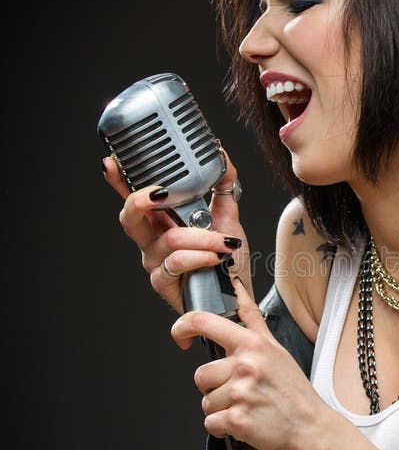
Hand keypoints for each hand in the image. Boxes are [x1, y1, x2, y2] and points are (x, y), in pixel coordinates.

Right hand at [102, 149, 252, 311]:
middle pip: (129, 216)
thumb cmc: (226, 260)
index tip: (111, 161)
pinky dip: (201, 256)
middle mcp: (151, 240)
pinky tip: (217, 257)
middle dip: (140, 200)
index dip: (118, 180)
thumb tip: (221, 155)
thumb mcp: (227, 216)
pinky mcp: (163, 283)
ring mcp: (154, 261)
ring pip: (168, 240)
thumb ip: (222, 186)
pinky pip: (177, 262)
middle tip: (160, 192)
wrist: (236, 294)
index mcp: (161, 221)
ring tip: (225, 242)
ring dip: (202, 238)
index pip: (134, 197)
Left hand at [171, 280, 322, 449]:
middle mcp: (245, 366)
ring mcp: (240, 394)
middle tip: (241, 391)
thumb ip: (251, 318)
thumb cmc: (293, 390)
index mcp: (252, 345)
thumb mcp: (276, 348)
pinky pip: (210, 423)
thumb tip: (237, 287)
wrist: (311, 427)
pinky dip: (223, 427)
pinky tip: (245, 421)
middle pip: (201, 375)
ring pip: (205, 401)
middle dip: (215, 387)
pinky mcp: (237, 420)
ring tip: (247, 406)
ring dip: (221, 408)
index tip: (181, 337)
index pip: (203, 322)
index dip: (182, 327)